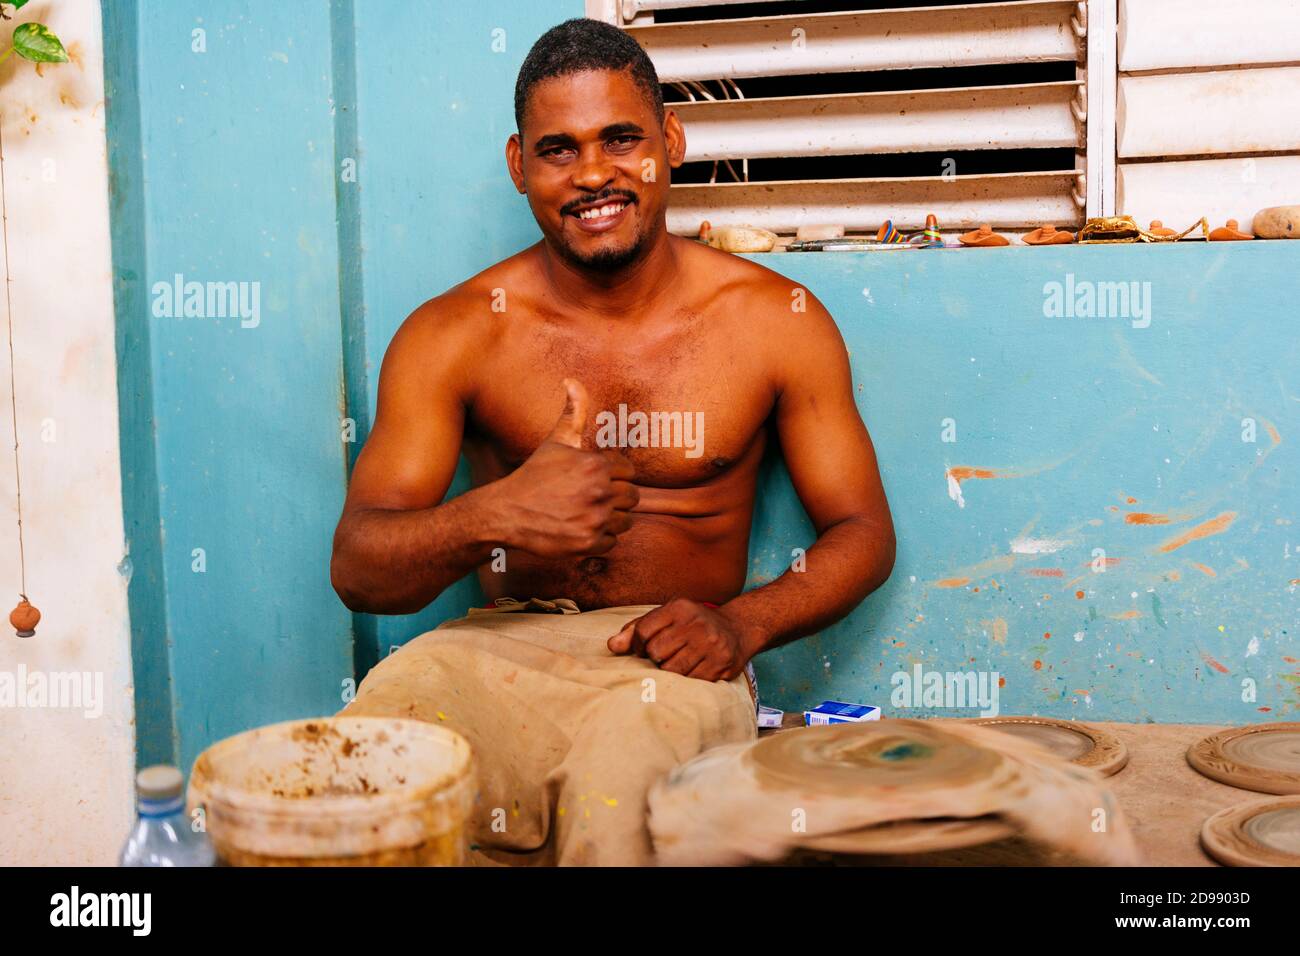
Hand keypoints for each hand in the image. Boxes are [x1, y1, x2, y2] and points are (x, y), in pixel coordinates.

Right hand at [492, 379, 637, 557]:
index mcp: (596, 466)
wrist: (507, 512)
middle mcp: (599, 492)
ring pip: (626, 521)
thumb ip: (572, 412)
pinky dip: (599, 538)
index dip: (614, 475)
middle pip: (632, 498)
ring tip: (586, 512)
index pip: (629, 472)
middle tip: (590, 497)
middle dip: (615, 497)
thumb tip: (572, 381)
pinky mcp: (588, 543)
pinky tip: (579, 528)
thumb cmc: (534, 475)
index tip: (594, 479)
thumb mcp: (555, 441)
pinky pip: (612, 542)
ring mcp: (594, 520)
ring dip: (610, 518)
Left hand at [607, 598, 758, 680]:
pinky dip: (687, 679)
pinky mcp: (721, 664)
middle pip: (656, 652)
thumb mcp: (668, 616)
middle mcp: (696, 624)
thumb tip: (611, 646)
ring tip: (678, 662)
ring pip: (672, 670)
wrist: (738, 628)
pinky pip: (691, 681)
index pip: (643, 630)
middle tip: (664, 656)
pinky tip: (693, 668)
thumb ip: (638, 628)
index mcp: (679, 608)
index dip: (636, 645)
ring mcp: (710, 645)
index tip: (641, 650)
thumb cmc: (694, 623)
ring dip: (670, 671)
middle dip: (655, 658)